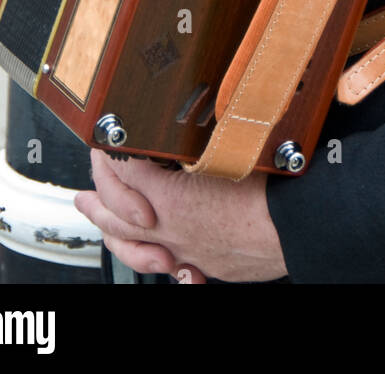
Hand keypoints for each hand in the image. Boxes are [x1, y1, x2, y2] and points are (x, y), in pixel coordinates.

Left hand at [74, 149, 288, 283]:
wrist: (299, 224)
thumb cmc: (270, 186)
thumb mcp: (223, 143)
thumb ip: (192, 135)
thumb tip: (175, 117)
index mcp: (170, 197)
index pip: (121, 171)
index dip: (109, 153)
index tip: (106, 140)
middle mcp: (171, 229)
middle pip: (118, 217)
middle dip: (98, 202)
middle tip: (85, 196)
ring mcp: (188, 251)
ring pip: (136, 249)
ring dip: (115, 235)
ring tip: (105, 228)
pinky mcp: (209, 265)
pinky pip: (172, 267)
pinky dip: (156, 259)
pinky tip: (157, 256)